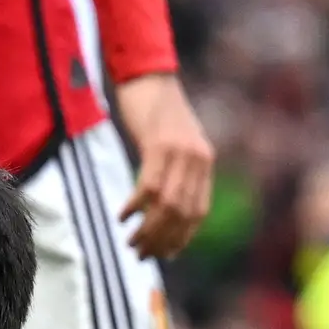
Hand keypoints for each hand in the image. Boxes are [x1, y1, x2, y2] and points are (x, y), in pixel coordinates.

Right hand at [111, 71, 212, 259]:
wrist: (147, 75)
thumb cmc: (154, 109)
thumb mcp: (173, 142)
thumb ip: (175, 171)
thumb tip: (163, 208)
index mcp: (205, 162)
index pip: (198, 212)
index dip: (181, 237)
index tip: (164, 253)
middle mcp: (198, 159)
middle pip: (182, 213)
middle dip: (162, 239)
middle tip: (141, 253)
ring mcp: (181, 152)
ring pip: (167, 205)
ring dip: (148, 229)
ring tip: (131, 242)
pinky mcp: (160, 144)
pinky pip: (150, 186)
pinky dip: (136, 206)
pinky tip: (123, 215)